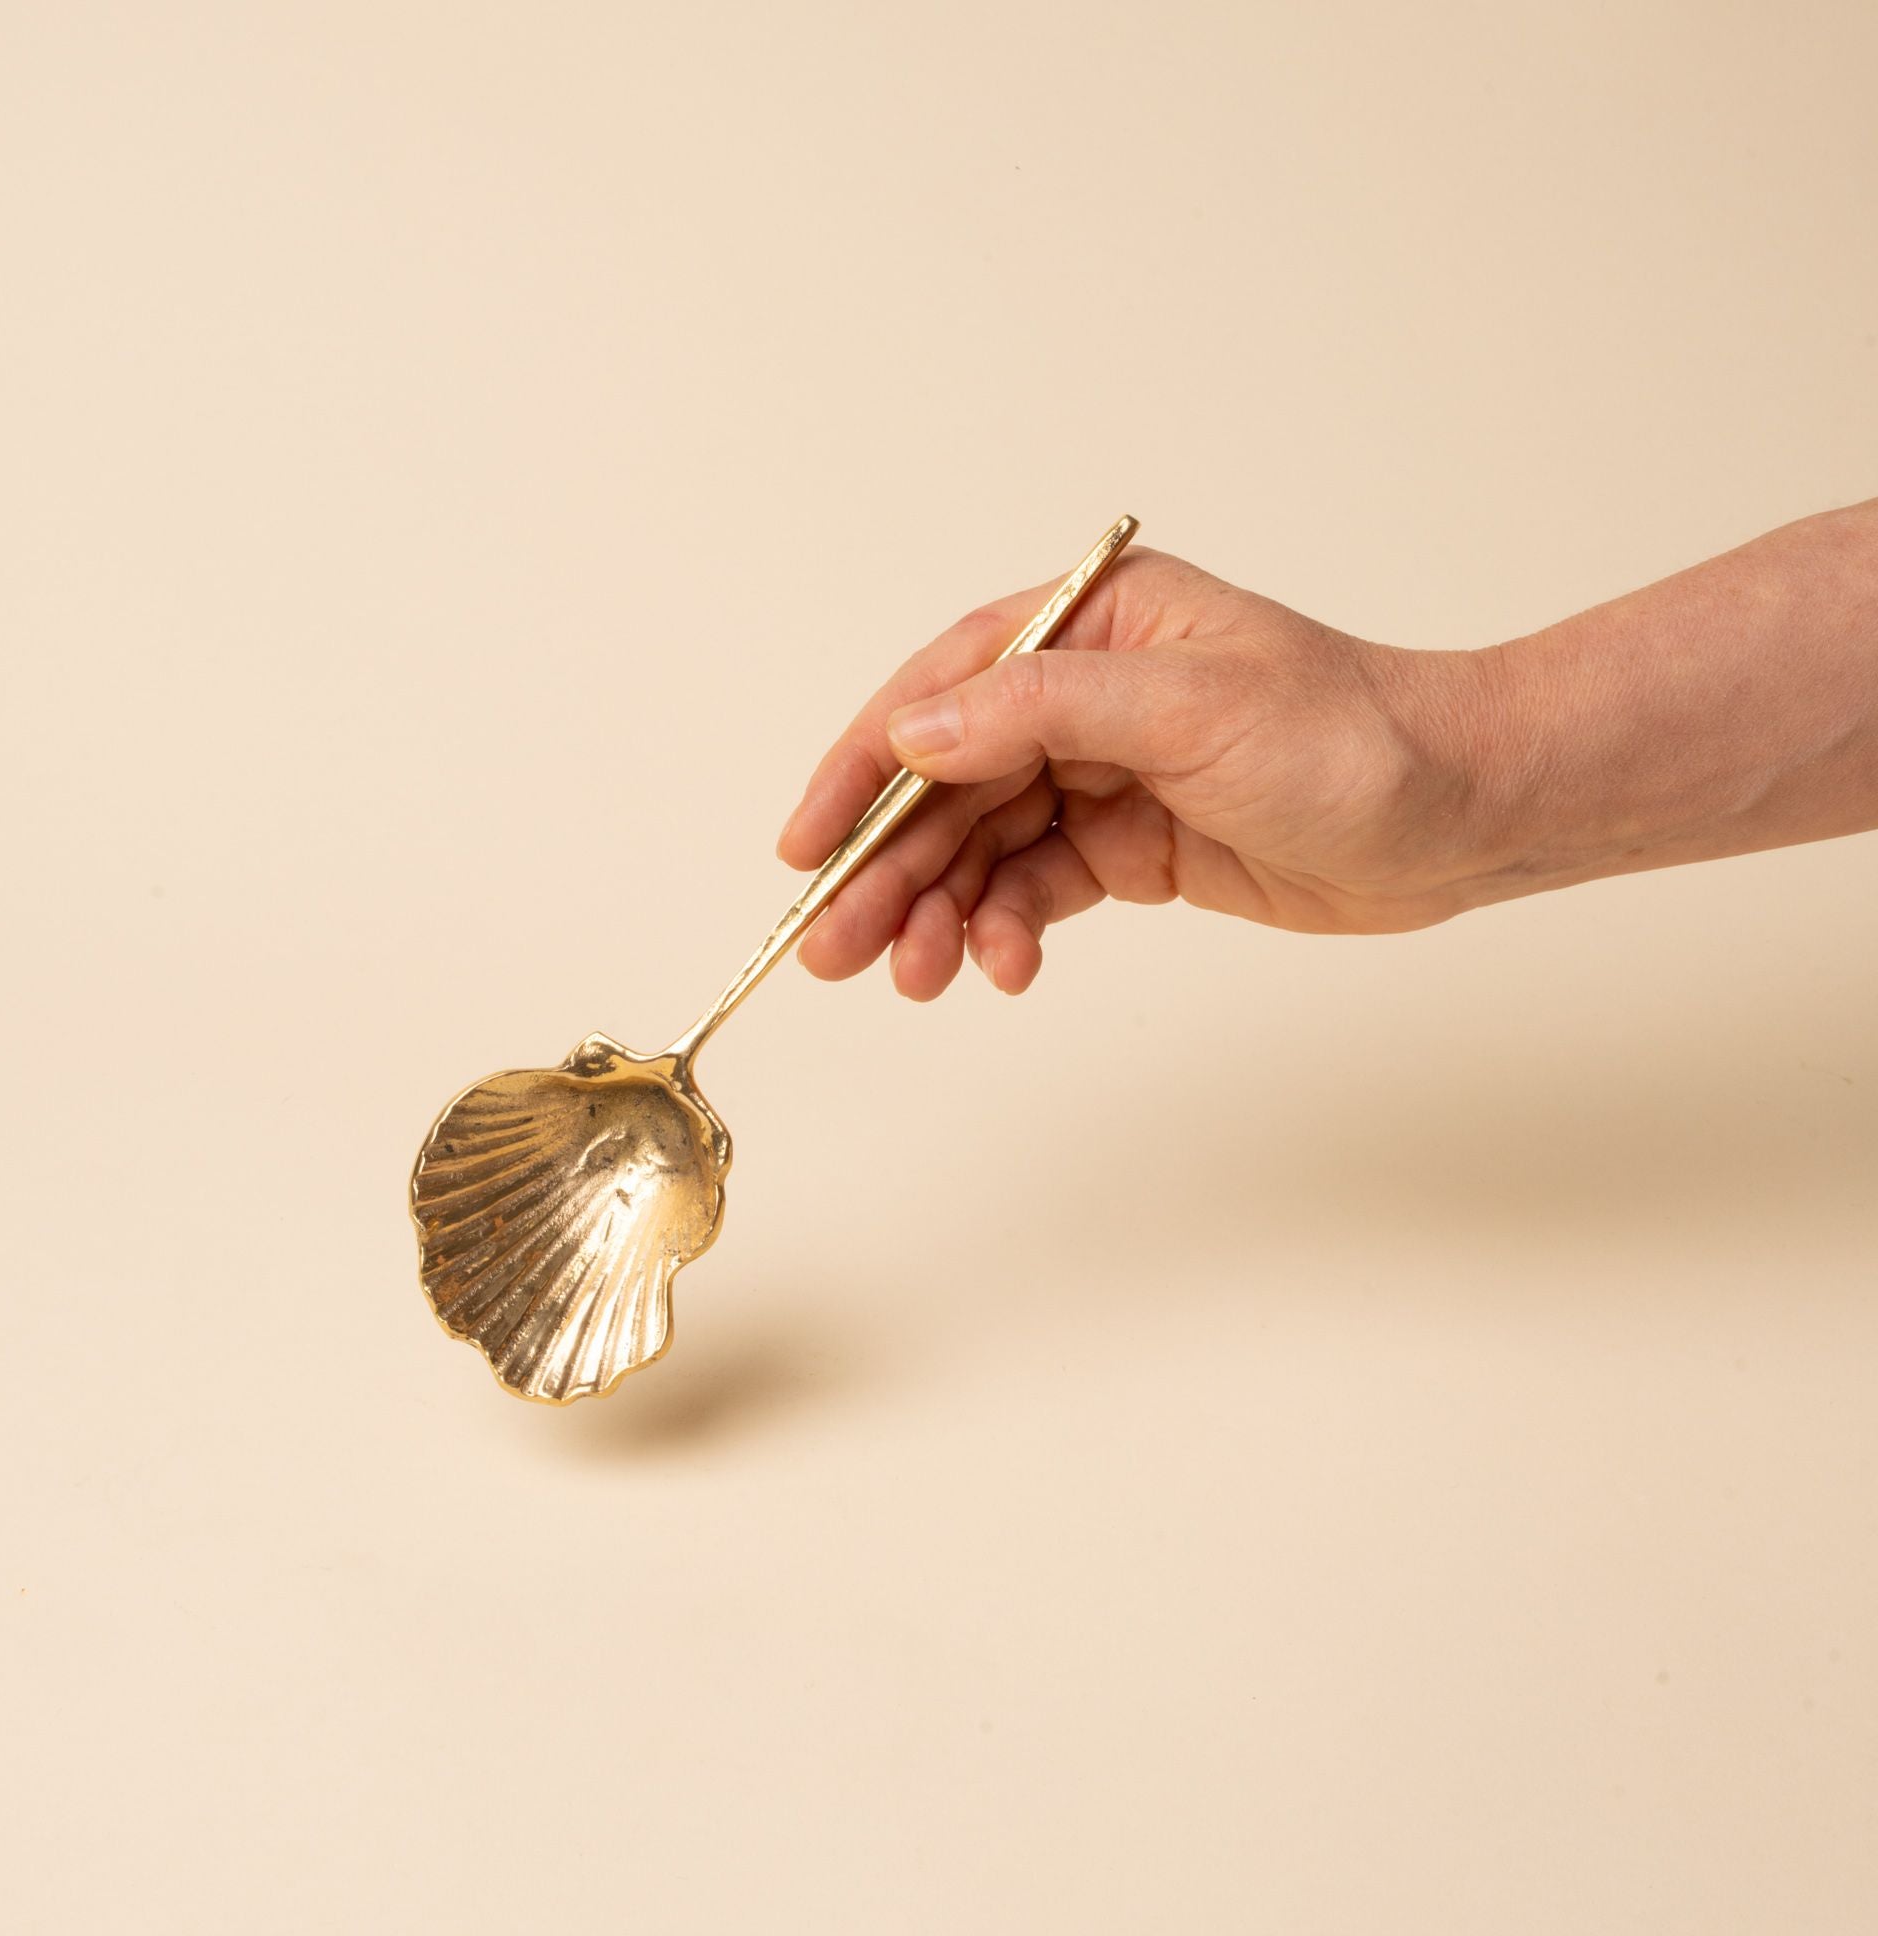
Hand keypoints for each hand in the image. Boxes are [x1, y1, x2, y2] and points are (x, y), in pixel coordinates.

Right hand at [777, 546, 1489, 997]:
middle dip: (887, 867)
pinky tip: (1004, 967)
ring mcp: (1103, 774)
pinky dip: (1007, 929)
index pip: (945, 690)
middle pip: (948, 782)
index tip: (805, 844)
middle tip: (835, 949)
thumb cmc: (1351, 740)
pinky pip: (1035, 889)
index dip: (861, 767)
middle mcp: (1083, 695)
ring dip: (939, 913)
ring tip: (917, 978)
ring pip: (982, 847)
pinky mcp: (1128, 846)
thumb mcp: (1192, 708)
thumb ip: (1041, 712)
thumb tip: (914, 733)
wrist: (1459, 818)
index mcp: (1090, 627)